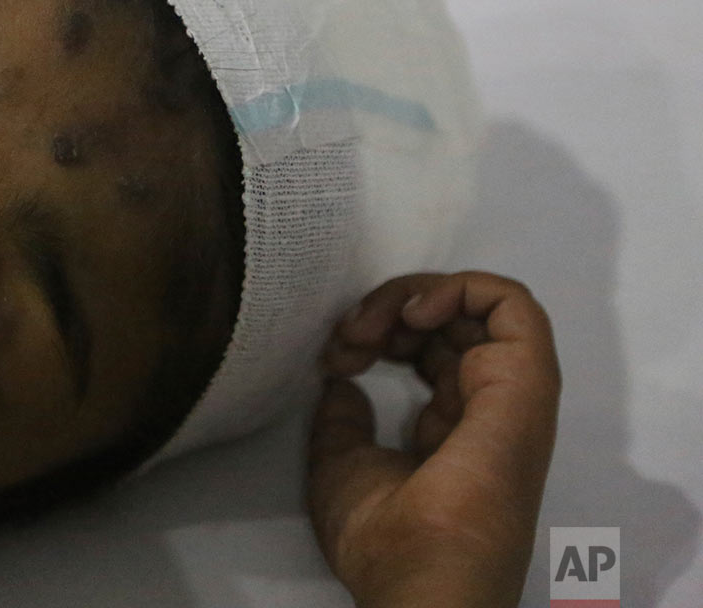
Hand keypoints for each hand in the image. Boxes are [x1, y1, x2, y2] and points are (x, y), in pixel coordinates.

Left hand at [307, 272, 560, 607]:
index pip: (429, 351)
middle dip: (390, 308)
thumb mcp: (341, 464)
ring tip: (369, 324)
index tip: (335, 355)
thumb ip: (343, 420)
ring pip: (477, 304)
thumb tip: (341, 382)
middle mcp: (487, 408)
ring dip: (415, 295)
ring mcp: (509, 395)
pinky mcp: (524, 383)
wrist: (418, 573)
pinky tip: (412, 312)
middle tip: (347, 335)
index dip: (377, 335)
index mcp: (456, 428)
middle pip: (451, 321)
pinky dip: (461, 287)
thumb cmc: (384, 537)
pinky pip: (514, 306)